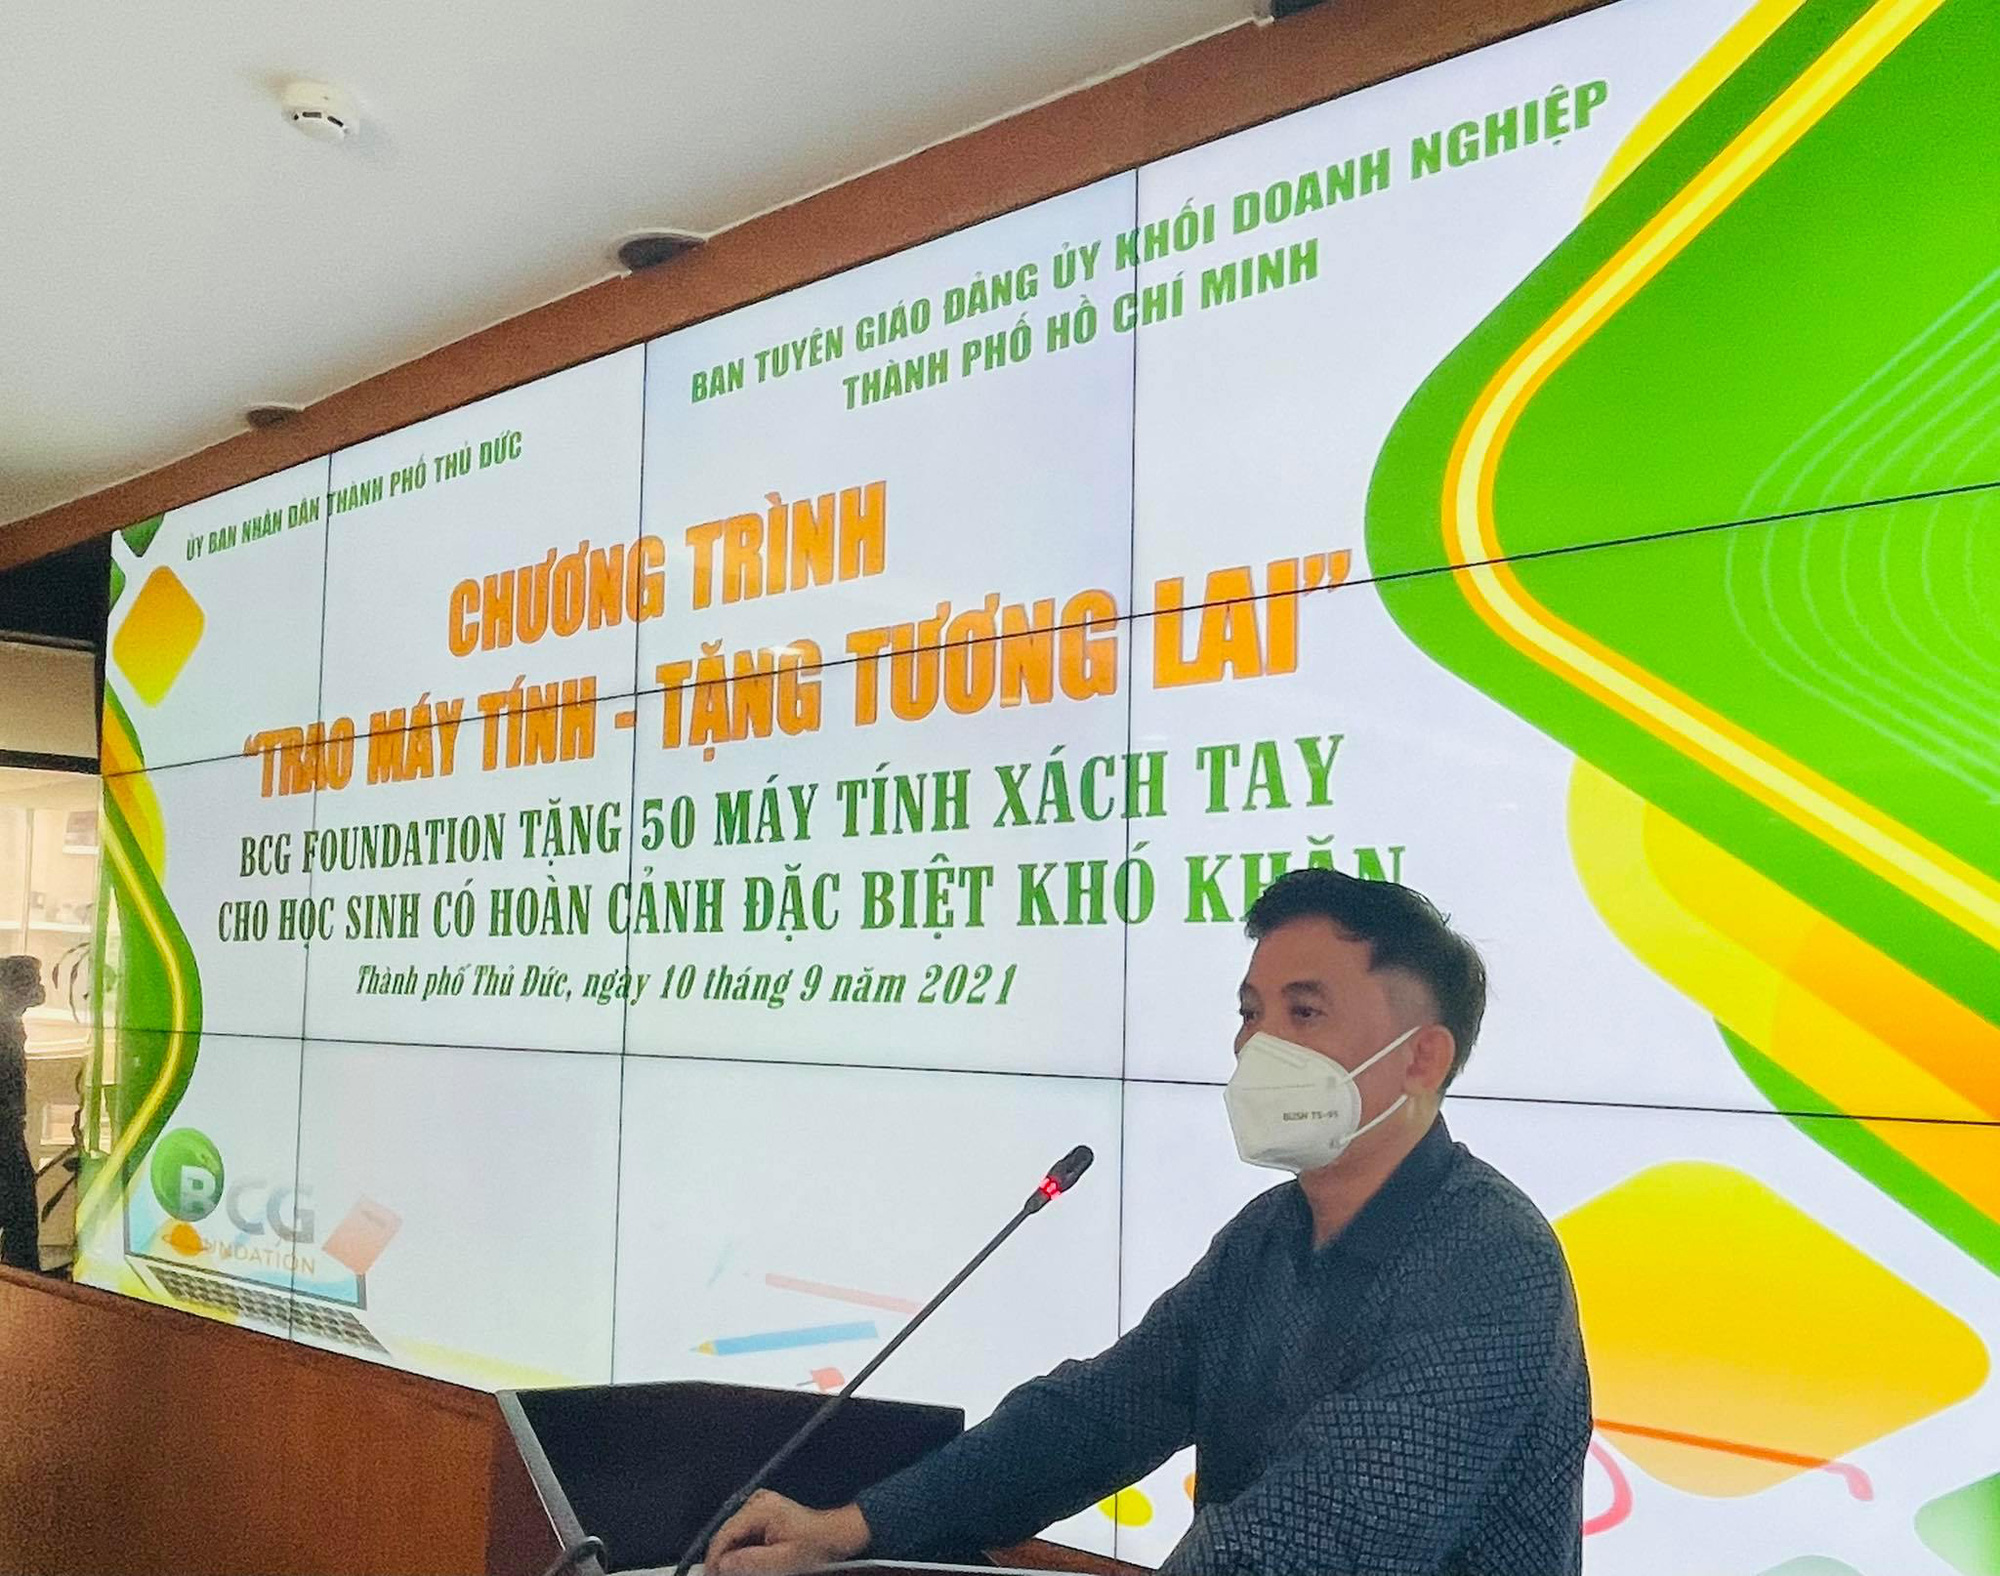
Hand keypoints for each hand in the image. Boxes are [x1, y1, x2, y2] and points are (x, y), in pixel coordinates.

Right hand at [706, 1491, 868, 1573]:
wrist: (835, 1535)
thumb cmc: (815, 1546)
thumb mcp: (783, 1560)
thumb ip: (751, 1562)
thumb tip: (722, 1564)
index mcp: (760, 1509)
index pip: (725, 1534)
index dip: (714, 1559)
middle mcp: (756, 1502)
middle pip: (728, 1534)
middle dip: (723, 1559)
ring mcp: (759, 1506)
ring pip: (734, 1535)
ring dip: (733, 1556)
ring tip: (735, 1574)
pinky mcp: (762, 1513)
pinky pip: (744, 1534)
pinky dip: (743, 1550)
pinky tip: (747, 1564)